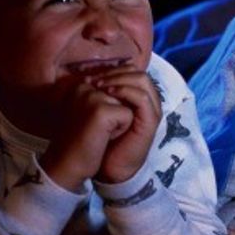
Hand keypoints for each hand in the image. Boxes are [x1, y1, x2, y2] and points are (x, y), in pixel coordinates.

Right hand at [40, 77, 135, 191]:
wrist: (67, 167)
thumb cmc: (79, 142)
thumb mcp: (90, 113)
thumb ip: (104, 97)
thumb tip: (125, 84)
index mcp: (80, 85)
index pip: (117, 86)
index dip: (114, 110)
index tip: (93, 124)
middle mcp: (83, 87)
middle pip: (124, 94)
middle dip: (118, 114)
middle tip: (95, 130)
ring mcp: (91, 97)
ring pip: (128, 103)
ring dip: (119, 121)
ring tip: (98, 133)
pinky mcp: (100, 110)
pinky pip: (128, 115)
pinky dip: (121, 130)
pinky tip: (101, 138)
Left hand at [92, 66, 161, 182]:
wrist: (110, 166)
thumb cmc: (102, 139)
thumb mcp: (98, 111)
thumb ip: (98, 93)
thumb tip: (83, 73)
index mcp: (136, 96)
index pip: (129, 70)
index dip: (110, 68)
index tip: (88, 74)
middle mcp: (147, 100)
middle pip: (136, 71)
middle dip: (113, 71)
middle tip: (93, 79)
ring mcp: (151, 109)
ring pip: (141, 79)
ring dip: (119, 78)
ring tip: (99, 85)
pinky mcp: (151, 120)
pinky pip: (142, 97)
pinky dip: (125, 91)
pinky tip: (108, 93)